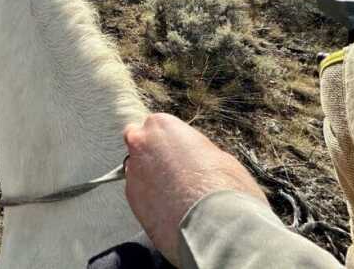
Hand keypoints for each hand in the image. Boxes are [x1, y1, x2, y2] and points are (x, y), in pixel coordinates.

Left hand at [123, 113, 267, 265]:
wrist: (213, 226)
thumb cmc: (222, 187)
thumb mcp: (220, 156)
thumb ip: (196, 151)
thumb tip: (195, 157)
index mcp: (162, 126)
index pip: (157, 126)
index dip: (171, 142)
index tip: (182, 153)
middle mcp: (141, 145)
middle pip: (138, 143)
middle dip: (151, 153)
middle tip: (173, 171)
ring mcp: (133, 173)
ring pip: (136, 170)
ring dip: (150, 178)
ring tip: (174, 195)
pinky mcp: (131, 201)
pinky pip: (138, 194)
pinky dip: (150, 199)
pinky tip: (169, 209)